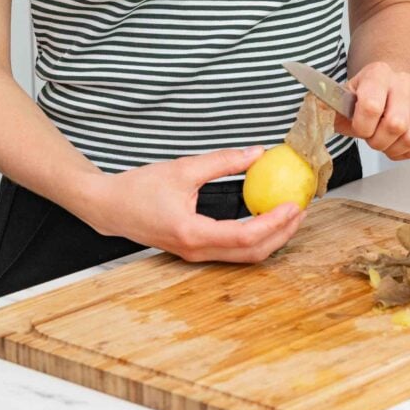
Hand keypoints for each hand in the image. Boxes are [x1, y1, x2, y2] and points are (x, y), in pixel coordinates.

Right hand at [80, 146, 305, 263]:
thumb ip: (222, 161)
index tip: (294, 205)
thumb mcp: (183, 169)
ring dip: (271, 237)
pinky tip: (265, 217)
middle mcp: (197, 251)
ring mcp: (196, 255)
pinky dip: (256, 237)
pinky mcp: (196, 251)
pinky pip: (233, 250)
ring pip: (244, 256)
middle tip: (300, 210)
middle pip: (252, 253)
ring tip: (289, 214)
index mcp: (192, 233)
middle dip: (282, 234)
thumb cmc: (139, 189)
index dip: (275, 222)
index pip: (245, 235)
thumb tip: (256, 153)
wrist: (109, 207)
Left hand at [334, 61, 409, 160]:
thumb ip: (329, 108)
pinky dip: (406, 152)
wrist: (386, 85)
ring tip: (383, 141)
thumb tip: (316, 111)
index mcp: (378, 73)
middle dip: (378, 140)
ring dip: (393, 148)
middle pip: (396, 124)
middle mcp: (404, 81)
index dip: (362, 126)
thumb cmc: (362, 97)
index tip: (357, 128)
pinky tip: (396, 144)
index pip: (372, 106)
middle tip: (371, 137)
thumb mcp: (341, 100)